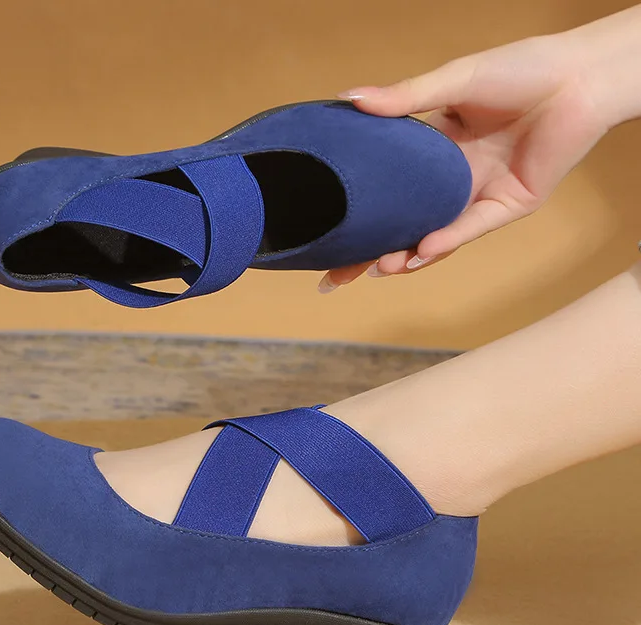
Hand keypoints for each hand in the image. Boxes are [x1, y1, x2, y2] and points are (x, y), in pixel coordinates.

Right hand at [319, 31, 614, 290]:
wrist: (580, 75)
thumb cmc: (521, 69)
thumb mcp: (453, 81)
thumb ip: (405, 97)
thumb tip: (349, 98)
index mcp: (432, 152)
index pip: (384, 189)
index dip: (355, 212)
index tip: (321, 233)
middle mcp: (450, 180)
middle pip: (401, 225)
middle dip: (369, 254)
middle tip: (335, 277)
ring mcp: (477, 196)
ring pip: (433, 236)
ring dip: (406, 254)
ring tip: (379, 267)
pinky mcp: (508, 206)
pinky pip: (471, 228)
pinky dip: (447, 239)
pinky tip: (422, 249)